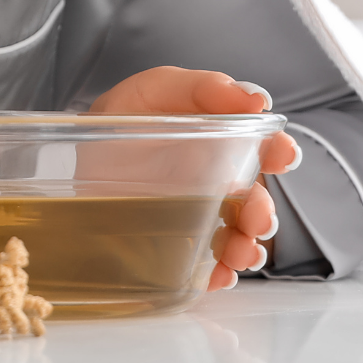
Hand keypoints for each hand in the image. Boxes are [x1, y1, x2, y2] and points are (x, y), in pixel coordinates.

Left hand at [90, 66, 301, 290]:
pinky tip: (216, 274)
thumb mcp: (158, 88)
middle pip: (254, 201)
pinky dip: (216, 274)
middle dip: (263, 212)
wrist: (80, 151)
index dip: (278, 151)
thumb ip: (204, 88)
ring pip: (236, 237)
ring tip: (239, 252)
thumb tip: (254, 100)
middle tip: (257, 218)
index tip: (282, 156)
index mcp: (221, 141)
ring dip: (246, 248)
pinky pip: (205, 266)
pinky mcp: (177, 245)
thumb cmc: (124, 115)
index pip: (263, 148)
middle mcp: (217, 181)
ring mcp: (198, 215)